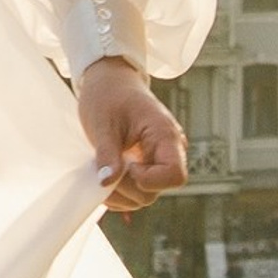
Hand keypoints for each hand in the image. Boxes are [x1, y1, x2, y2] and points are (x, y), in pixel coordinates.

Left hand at [77, 58, 186, 213]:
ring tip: (102, 172)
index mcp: (164, 135)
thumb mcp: (103, 123)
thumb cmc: (109, 95)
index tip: (125, 167)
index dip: (149, 181)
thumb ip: (107, 153)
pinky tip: (106, 176)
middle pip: (158, 189)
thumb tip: (107, 182)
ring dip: (121, 193)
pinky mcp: (146, 165)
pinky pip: (138, 190)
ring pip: (147, 195)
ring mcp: (157, 159)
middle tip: (104, 170)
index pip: (175, 175)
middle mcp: (168, 150)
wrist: (110, 82)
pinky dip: (120, 192)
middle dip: (127, 188)